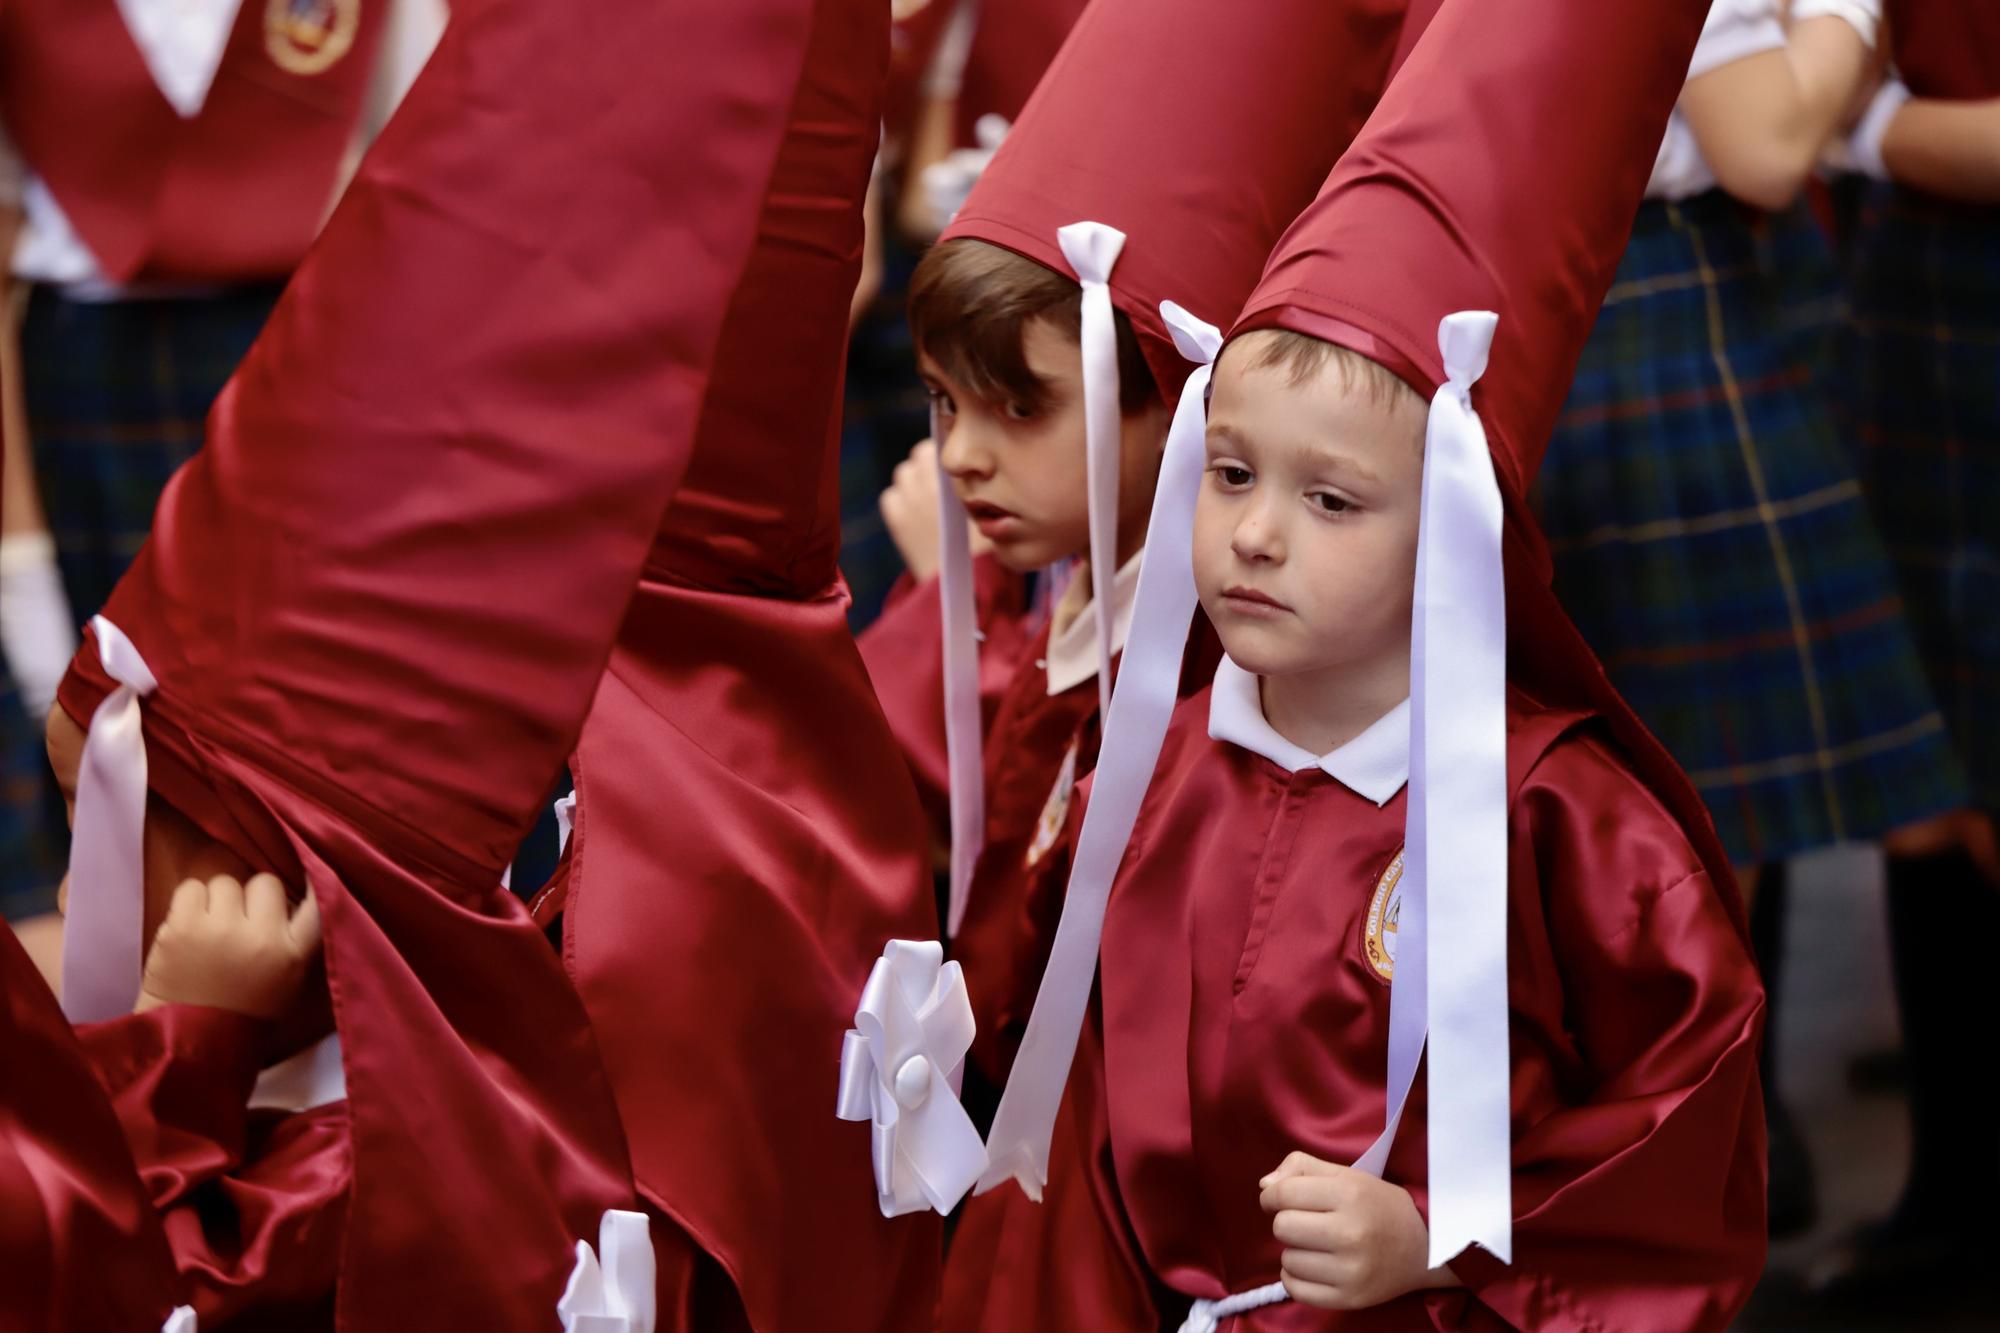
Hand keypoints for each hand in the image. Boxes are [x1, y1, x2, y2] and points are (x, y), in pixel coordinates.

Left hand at [138, 874, 322, 1018]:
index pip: (317, 902)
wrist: (187, 1041)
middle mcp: (261, 936)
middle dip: (251, 899)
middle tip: (239, 921)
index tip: (308, 871)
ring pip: (226, 882)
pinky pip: (190, 888)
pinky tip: (187, 925)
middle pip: (265, 883)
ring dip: (218, 900)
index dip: (314, 880)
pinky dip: (189, 902)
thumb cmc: (242, 1013)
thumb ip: (294, 940)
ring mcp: (220, 929)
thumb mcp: (288, 980)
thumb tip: (290, 896)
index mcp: (293, 954)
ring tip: (210, 926)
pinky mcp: (182, 927)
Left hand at [879, 440, 989, 582]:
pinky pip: (891, 497)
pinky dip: (900, 501)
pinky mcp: (897, 519)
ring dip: (914, 480)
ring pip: (904, 473)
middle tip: (943, 482)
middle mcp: (928, 482)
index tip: (954, 464)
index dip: (948, 452)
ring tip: (930, 499)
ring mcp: (909, 500)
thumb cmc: (989, 548)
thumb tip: (969, 463)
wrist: (967, 586)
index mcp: (955, 476)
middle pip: (921, 454)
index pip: (942, 443)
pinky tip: (915, 515)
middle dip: (929, 464)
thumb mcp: (995, 507)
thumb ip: (979, 481)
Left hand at [1258, 1152, 1458, 1310]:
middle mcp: (1350, 1233)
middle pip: (1281, 1227)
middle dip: (1288, 1221)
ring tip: (1318, 1245)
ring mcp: (1350, 1271)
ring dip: (1295, 1251)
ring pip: (1287, 1260)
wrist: (1426, 1248)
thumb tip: (1264, 1186)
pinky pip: (1296, 1290)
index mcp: (1349, 1195)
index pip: (1282, 1194)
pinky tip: (1314, 1266)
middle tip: (1308, 1222)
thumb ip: (1302, 1168)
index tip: (1280, 1199)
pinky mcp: (1350, 1298)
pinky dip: (1296, 1277)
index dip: (1273, 1195)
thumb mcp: (1346, 1175)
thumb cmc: (1379, 1206)